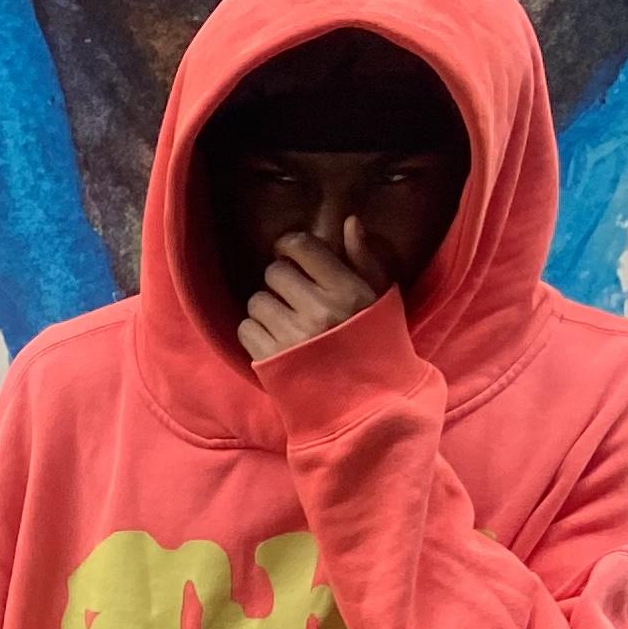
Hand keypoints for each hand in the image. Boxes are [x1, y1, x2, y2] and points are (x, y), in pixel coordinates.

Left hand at [239, 218, 382, 363]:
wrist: (365, 406)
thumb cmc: (375, 347)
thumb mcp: (382, 300)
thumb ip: (366, 259)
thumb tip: (350, 222)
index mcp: (347, 291)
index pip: (302, 247)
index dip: (289, 246)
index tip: (290, 255)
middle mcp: (319, 311)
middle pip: (274, 273)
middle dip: (280, 281)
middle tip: (292, 296)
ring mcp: (292, 337)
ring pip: (256, 301)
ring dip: (266, 308)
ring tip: (286, 323)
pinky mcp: (271, 362)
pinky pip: (245, 329)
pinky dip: (255, 333)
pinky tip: (275, 342)